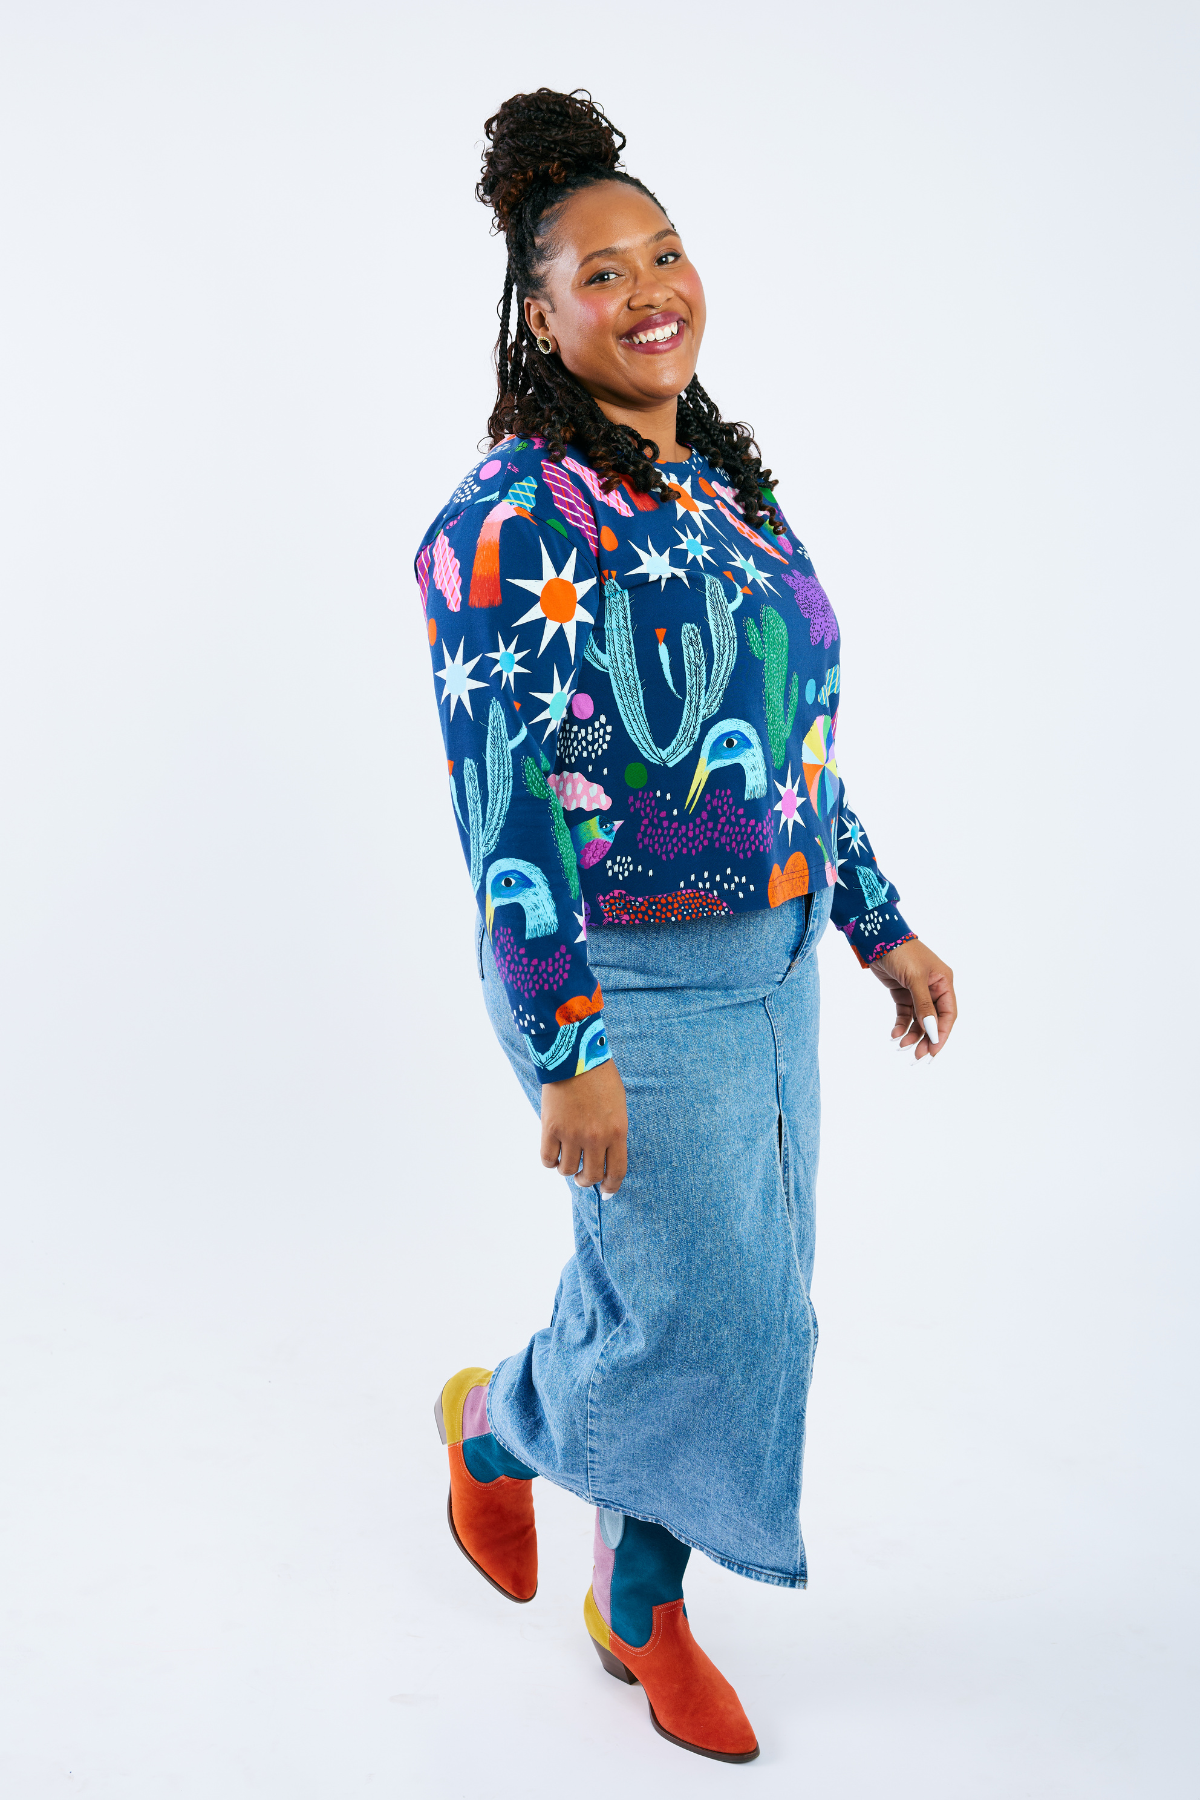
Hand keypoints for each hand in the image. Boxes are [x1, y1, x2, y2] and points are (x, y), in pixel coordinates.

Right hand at [540, 1057, 628, 1193]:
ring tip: (567, 1158)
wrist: (574, 1055)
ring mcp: (572, 1134)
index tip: (607, 1192)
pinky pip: (547, 1159)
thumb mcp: (617, 1106)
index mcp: (617, 1131)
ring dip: (567, 1169)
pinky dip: (550, 1160)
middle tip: (583, 1177)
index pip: (617, 1172)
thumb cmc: (599, 1077)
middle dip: (587, 1181)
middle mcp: (595, 1138)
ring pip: (567, 1170)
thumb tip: (605, 1157)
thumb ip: (613, 1133)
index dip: (611, 1186)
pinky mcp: (550, 1128)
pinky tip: (553, 1152)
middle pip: (590, 1176)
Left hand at [870, 939, 956, 1060]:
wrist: (877, 938)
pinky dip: (901, 1025)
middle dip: (927, 1037)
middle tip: (918, 1055)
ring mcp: (917, 990)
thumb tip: (931, 1029)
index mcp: (944, 982)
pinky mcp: (902, 992)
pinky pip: (905, 1013)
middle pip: (934, 1019)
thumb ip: (924, 1005)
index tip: (933, 1050)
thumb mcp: (915, 979)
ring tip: (902, 1046)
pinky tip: (895, 1034)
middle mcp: (933, 987)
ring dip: (912, 1033)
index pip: (948, 1013)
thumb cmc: (902, 952)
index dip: (942, 1033)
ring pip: (918, 1019)